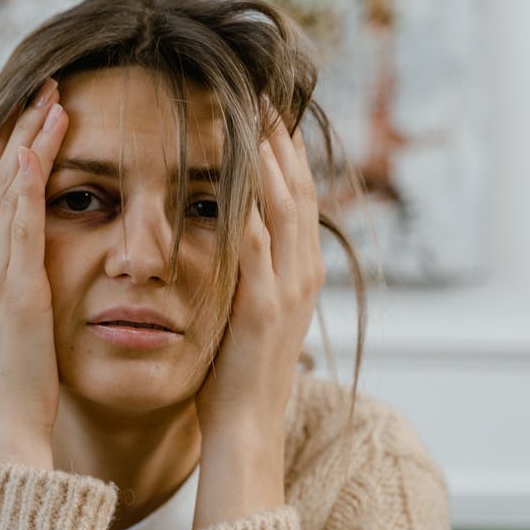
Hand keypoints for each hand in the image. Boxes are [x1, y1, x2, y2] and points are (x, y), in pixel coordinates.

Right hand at [0, 78, 68, 466]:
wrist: (5, 430)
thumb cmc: (17, 386)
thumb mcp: (11, 329)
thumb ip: (14, 291)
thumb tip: (28, 270)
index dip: (8, 151)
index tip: (31, 117)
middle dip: (19, 130)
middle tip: (44, 89)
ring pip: (6, 190)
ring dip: (29, 140)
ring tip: (53, 99)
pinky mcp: (14, 289)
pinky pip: (19, 223)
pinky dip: (28, 182)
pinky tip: (40, 148)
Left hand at [192, 103, 324, 528]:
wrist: (244, 431)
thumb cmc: (236, 378)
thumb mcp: (248, 317)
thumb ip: (247, 277)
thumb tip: (228, 242)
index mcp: (297, 275)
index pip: (297, 201)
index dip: (286, 157)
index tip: (269, 117)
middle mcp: (302, 275)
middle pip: (298, 193)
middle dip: (282, 144)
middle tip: (264, 98)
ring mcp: (288, 290)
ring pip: (285, 209)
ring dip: (271, 160)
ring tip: (255, 117)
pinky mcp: (264, 307)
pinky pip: (258, 245)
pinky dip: (250, 207)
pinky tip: (236, 174)